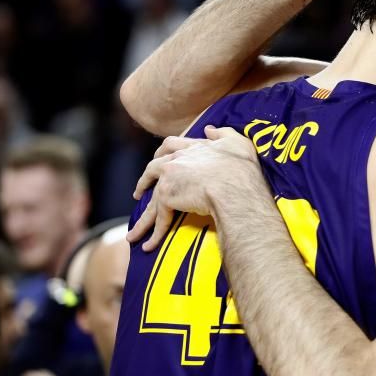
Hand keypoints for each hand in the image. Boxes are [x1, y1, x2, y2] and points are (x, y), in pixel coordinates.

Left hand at [127, 126, 263, 250]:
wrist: (234, 188)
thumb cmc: (241, 169)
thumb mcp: (238, 143)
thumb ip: (223, 134)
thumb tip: (209, 129)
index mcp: (193, 148)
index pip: (172, 145)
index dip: (164, 153)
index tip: (159, 159)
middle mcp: (177, 161)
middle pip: (153, 169)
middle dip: (145, 181)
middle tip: (140, 193)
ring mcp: (169, 179)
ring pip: (151, 200)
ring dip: (143, 219)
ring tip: (134, 233)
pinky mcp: (167, 198)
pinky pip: (159, 220)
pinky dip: (154, 234)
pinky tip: (150, 246)